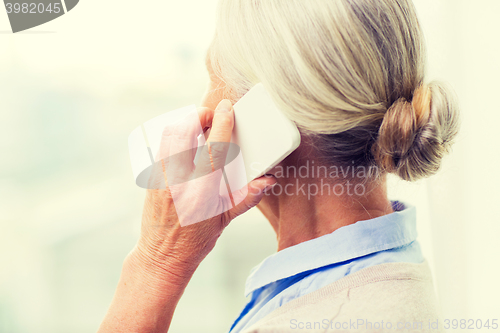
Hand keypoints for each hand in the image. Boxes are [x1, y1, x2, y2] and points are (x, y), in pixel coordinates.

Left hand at [130, 99, 276, 283]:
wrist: (162, 256)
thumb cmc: (197, 240)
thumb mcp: (226, 219)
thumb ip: (248, 197)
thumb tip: (269, 180)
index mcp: (203, 192)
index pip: (214, 148)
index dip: (222, 122)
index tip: (227, 107)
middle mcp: (180, 182)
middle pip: (184, 133)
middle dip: (198, 115)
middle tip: (211, 115)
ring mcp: (162, 179)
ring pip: (169, 136)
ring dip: (185, 123)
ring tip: (198, 125)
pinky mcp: (152, 179)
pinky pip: (162, 148)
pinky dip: (174, 137)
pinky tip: (185, 143)